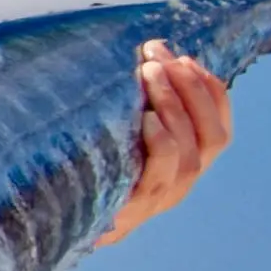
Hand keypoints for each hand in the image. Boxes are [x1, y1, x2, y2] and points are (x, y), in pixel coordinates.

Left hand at [97, 39, 231, 246]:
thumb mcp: (115, 129)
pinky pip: (160, 177)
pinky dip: (161, 143)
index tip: (182, 56)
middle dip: (190, 89)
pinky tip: (145, 119)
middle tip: (156, 58)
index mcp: (187, 162)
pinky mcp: (133, 211)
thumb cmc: (83, 162)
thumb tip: (142, 51)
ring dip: (173, 106)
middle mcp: (182, 182)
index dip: (209, 89)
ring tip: (149, 73)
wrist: (51, 218)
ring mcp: (160, 199)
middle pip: (213, 136)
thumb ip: (136, 101)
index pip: (219, 125)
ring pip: (191, 155)